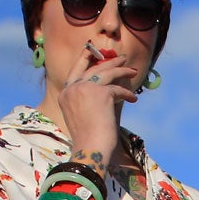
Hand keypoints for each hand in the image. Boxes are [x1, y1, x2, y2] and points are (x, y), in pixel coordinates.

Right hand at [59, 41, 140, 167]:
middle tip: (121, 59)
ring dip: (122, 70)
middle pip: (93, 68)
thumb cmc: (88, 139)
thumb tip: (106, 89)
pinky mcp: (100, 93)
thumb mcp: (82, 115)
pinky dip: (127, 93)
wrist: (90, 149)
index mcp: (65, 94)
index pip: (75, 71)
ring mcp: (85, 88)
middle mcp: (73, 88)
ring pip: (107, 73)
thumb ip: (87, 100)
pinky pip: (117, 89)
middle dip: (109, 62)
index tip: (92, 50)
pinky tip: (133, 98)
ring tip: (132, 70)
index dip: (85, 59)